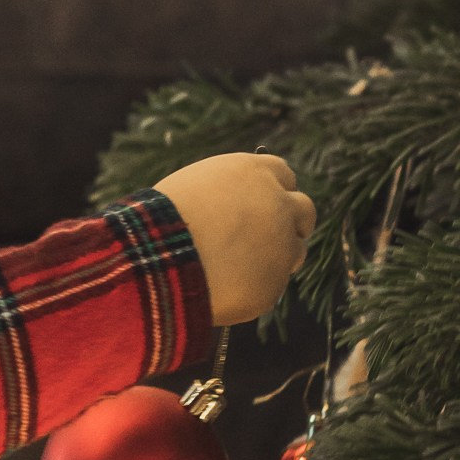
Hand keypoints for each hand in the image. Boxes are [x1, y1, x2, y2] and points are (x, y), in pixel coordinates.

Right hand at [156, 151, 314, 323]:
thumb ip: (230, 192)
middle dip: (292, 223)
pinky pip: (270, 285)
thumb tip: (242, 206)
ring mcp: (282, 246)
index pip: (285, 176)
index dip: (275, 191)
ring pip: (295, 251)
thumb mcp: (196, 186)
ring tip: (234, 265)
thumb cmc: (162, 219)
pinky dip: (253, 286)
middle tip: (270, 237)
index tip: (265, 204)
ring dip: (275, 256)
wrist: (155, 259)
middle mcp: (279, 205)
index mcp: (256, 172)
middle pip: (305, 211)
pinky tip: (222, 286)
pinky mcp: (274, 284)